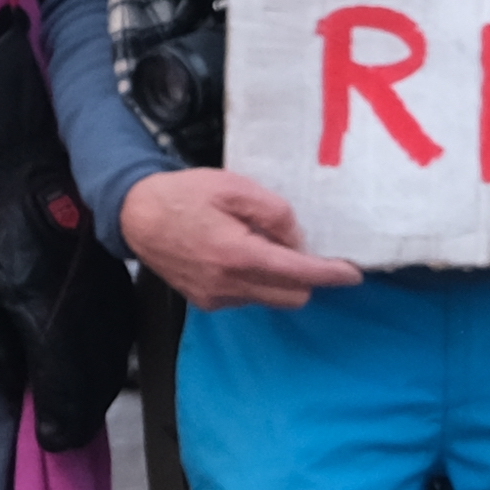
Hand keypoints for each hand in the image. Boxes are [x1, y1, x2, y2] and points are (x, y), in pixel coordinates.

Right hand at [120, 166, 360, 311]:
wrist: (136, 215)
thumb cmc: (184, 194)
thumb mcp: (234, 187)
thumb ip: (274, 213)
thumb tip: (297, 241)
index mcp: (239, 255)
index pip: (299, 273)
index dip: (330, 274)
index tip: (353, 273)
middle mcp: (229, 285)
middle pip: (292, 295)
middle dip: (305, 277)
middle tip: (298, 247)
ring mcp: (216, 298)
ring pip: (270, 298)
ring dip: (279, 279)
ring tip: (259, 244)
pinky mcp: (206, 302)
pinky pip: (247, 297)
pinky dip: (256, 281)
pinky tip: (239, 255)